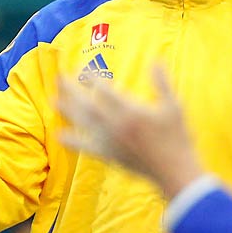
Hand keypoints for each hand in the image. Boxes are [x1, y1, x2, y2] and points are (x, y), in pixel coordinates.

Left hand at [57, 68, 203, 196]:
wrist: (174, 171)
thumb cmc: (177, 138)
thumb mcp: (174, 107)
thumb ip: (162, 83)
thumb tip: (155, 60)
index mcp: (131, 111)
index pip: (104, 90)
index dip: (92, 79)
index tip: (84, 71)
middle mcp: (116, 125)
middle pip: (87, 104)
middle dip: (72, 90)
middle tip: (59, 78)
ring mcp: (110, 142)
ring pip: (83, 124)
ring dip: (68, 111)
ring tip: (54, 100)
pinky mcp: (109, 156)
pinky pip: (86, 147)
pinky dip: (72, 141)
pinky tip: (59, 136)